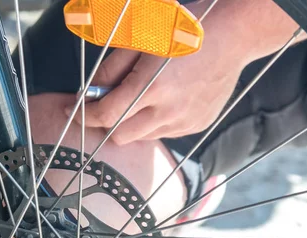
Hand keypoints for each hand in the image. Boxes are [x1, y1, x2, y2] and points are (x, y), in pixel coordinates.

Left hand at [70, 42, 244, 144]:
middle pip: (120, 136)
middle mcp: (168, 109)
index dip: (85, 115)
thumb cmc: (184, 30)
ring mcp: (185, 121)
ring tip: (142, 96)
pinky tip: (165, 100)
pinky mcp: (197, 125)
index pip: (106, 115)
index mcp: (151, 85)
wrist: (233, 35)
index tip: (73, 111)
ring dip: (132, 123)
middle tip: (106, 105)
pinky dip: (155, 122)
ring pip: (143, 137)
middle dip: (108, 122)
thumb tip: (89, 93)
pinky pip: (165, 133)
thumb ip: (110, 70)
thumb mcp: (139, 40)